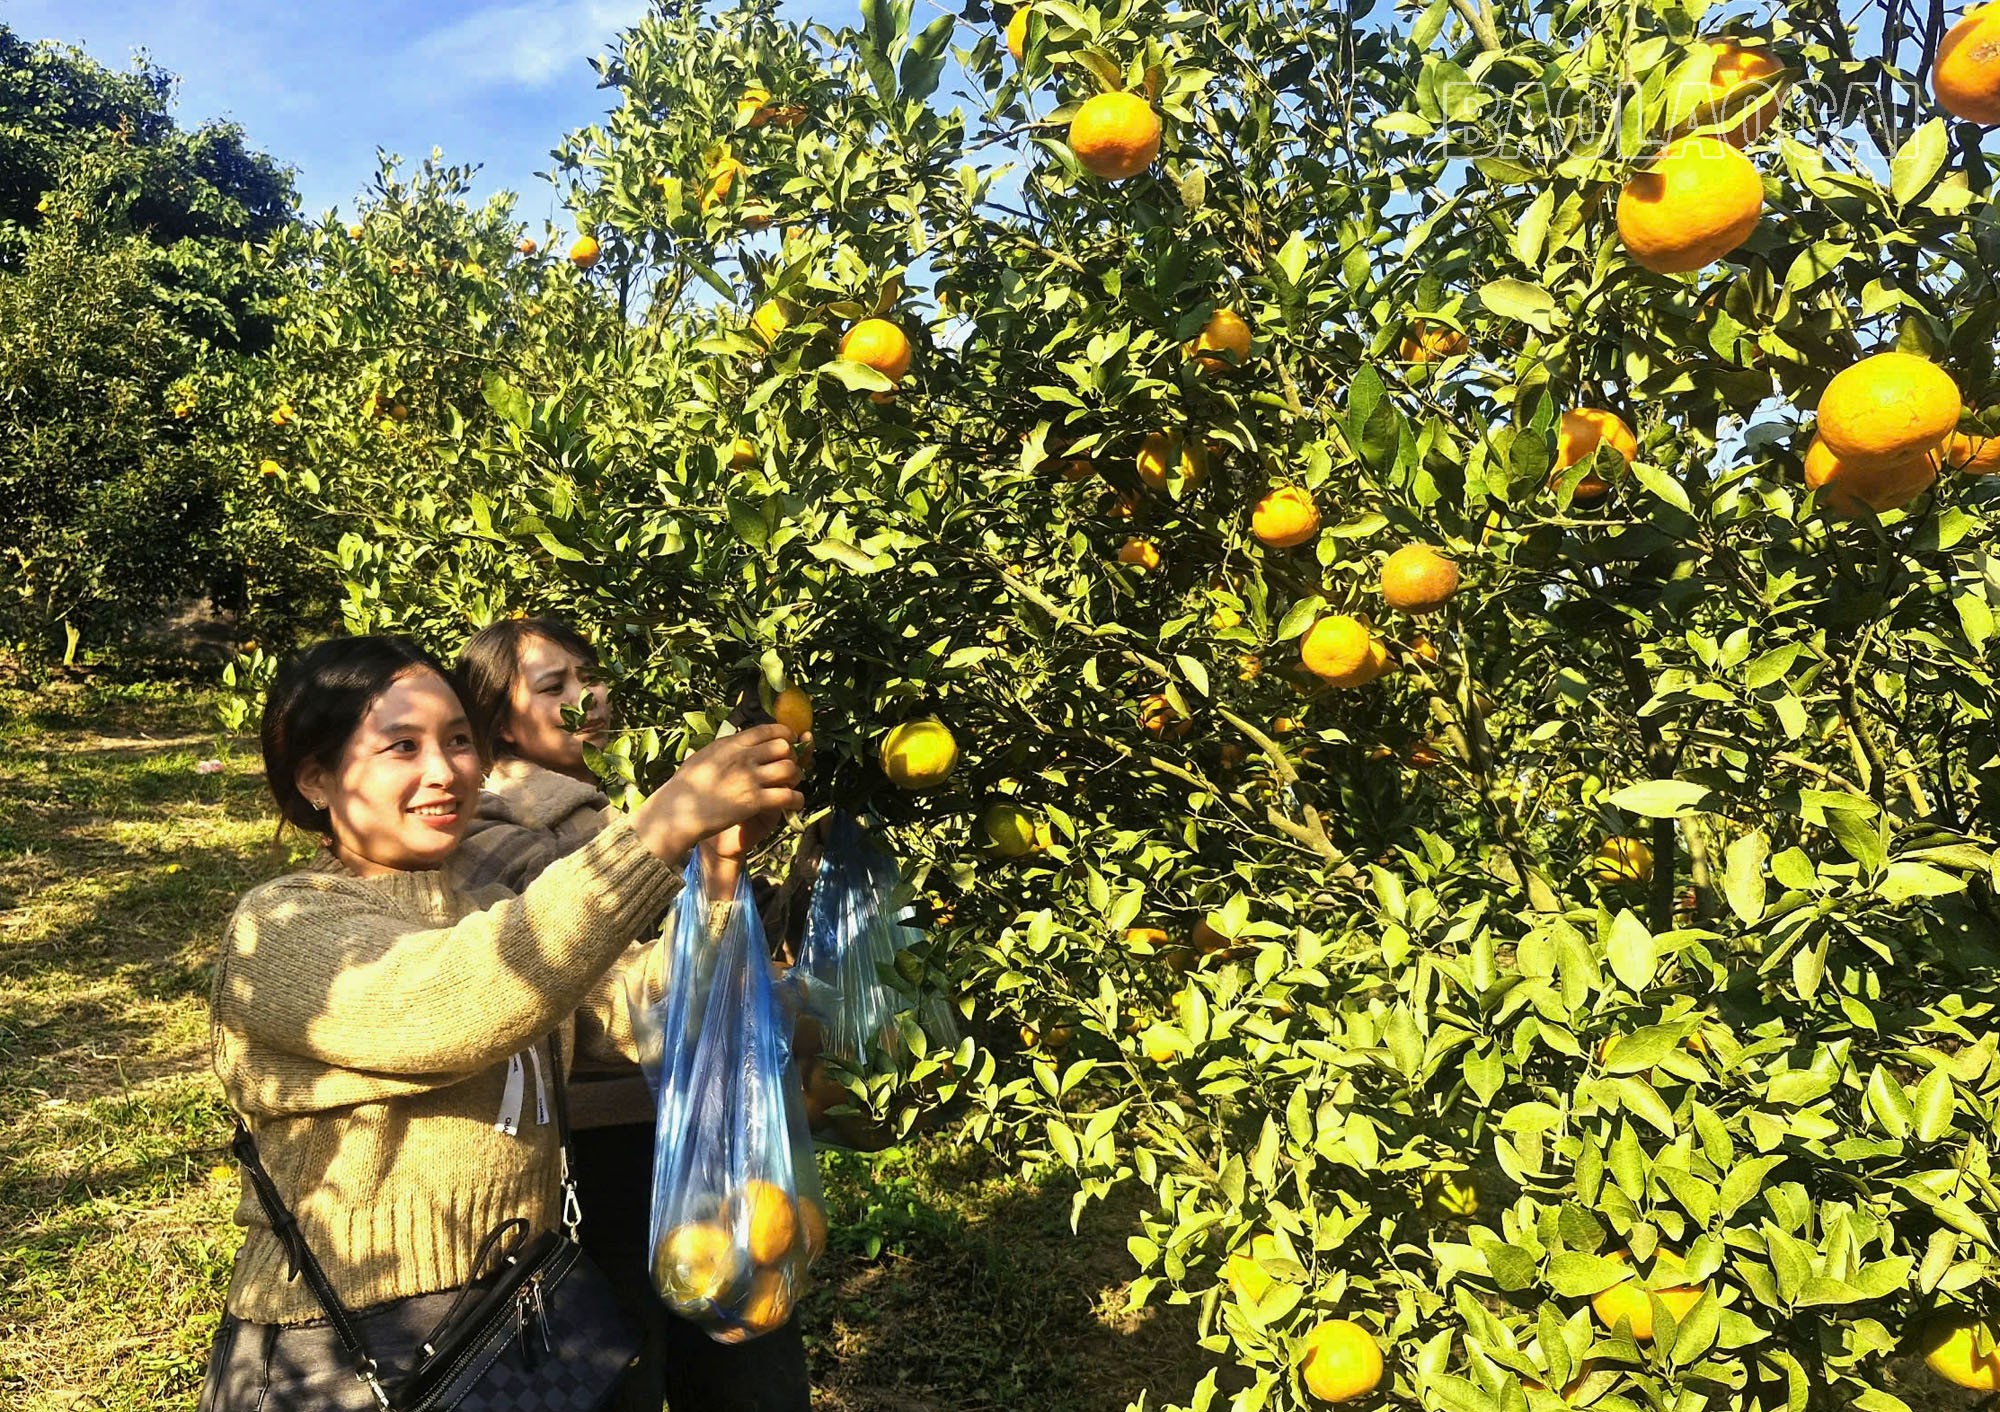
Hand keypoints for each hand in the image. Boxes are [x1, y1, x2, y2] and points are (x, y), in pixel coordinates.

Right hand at [632, 724, 802, 862]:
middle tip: (788, 768)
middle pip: (784, 748)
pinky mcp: (754, 801)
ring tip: (791, 786)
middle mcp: (743, 757)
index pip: (767, 730)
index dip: (785, 734)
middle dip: (791, 757)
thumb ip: (723, 749)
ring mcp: (750, 779)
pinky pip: (788, 796)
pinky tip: (794, 803)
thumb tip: (734, 740)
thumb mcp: (702, 757)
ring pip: (790, 770)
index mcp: (731, 744)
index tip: (790, 740)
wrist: (676, 813)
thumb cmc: (684, 788)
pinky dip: (796, 800)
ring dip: (796, 778)